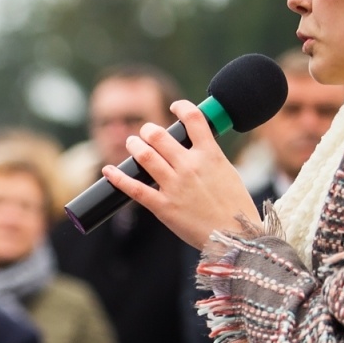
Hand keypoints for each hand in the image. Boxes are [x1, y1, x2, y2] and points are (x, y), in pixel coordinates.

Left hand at [99, 100, 260, 248]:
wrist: (235, 236)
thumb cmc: (234, 205)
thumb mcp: (228, 172)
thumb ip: (209, 157)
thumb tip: (195, 144)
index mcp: (211, 155)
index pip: (194, 120)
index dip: (182, 108)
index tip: (174, 106)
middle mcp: (190, 166)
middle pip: (160, 136)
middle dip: (148, 131)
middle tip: (145, 133)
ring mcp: (175, 186)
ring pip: (145, 156)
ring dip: (134, 146)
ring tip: (131, 143)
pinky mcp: (163, 206)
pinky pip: (135, 189)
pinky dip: (118, 177)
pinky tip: (108, 170)